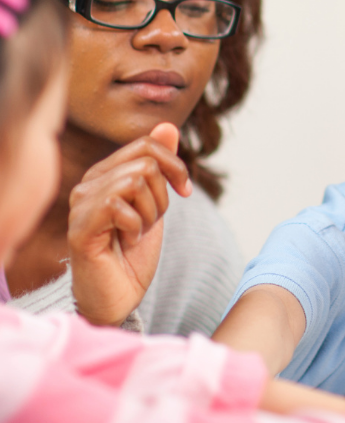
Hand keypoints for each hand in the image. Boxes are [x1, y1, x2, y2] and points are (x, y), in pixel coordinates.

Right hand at [68, 123, 191, 326]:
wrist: (119, 296)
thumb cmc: (133, 252)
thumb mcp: (156, 202)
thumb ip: (161, 164)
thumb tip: (169, 125)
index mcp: (105, 173)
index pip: (147, 145)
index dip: (175, 165)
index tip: (186, 191)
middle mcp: (88, 184)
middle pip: (147, 164)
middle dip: (163, 196)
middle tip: (150, 223)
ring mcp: (81, 206)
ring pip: (137, 182)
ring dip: (150, 213)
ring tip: (135, 233)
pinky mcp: (80, 229)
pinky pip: (120, 207)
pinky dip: (136, 227)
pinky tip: (125, 243)